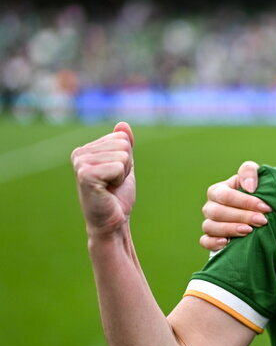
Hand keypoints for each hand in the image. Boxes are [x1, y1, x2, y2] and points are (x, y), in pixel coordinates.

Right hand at [72, 122, 136, 237]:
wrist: (113, 221)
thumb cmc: (117, 196)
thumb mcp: (124, 166)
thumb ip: (124, 145)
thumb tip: (123, 124)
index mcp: (86, 149)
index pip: (122, 138)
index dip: (127, 159)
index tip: (115, 176)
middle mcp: (79, 153)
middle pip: (123, 145)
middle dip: (126, 166)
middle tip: (113, 183)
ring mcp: (80, 163)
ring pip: (123, 156)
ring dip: (123, 174)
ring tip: (110, 187)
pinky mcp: (85, 174)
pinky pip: (118, 167)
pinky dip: (119, 180)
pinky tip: (107, 190)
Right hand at [199, 161, 269, 250]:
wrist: (260, 213)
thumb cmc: (257, 192)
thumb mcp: (255, 176)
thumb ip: (249, 172)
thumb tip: (249, 188)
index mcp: (218, 191)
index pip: (226, 195)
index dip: (246, 202)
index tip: (266, 207)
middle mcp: (210, 207)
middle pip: (218, 212)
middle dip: (242, 216)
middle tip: (262, 220)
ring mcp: (209, 223)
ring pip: (210, 226)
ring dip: (230, 229)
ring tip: (249, 231)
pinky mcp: (210, 238)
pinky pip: (205, 241)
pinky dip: (213, 242)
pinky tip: (226, 243)